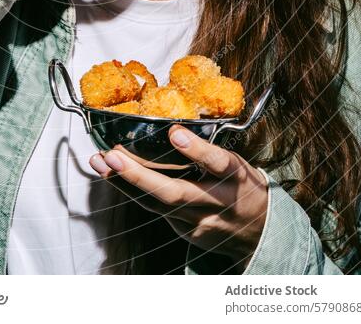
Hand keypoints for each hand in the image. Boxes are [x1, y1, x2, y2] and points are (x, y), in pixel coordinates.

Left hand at [89, 124, 268, 271]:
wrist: (260, 234)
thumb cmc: (242, 186)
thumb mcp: (237, 163)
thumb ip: (209, 150)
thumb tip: (171, 126)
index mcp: (235, 178)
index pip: (217, 162)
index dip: (196, 149)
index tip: (174, 133)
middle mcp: (216, 202)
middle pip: (175, 193)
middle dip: (139, 175)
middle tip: (113, 156)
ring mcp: (199, 222)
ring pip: (157, 205)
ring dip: (124, 183)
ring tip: (101, 162)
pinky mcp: (186, 232)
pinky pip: (155, 211)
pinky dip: (132, 192)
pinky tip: (113, 176)